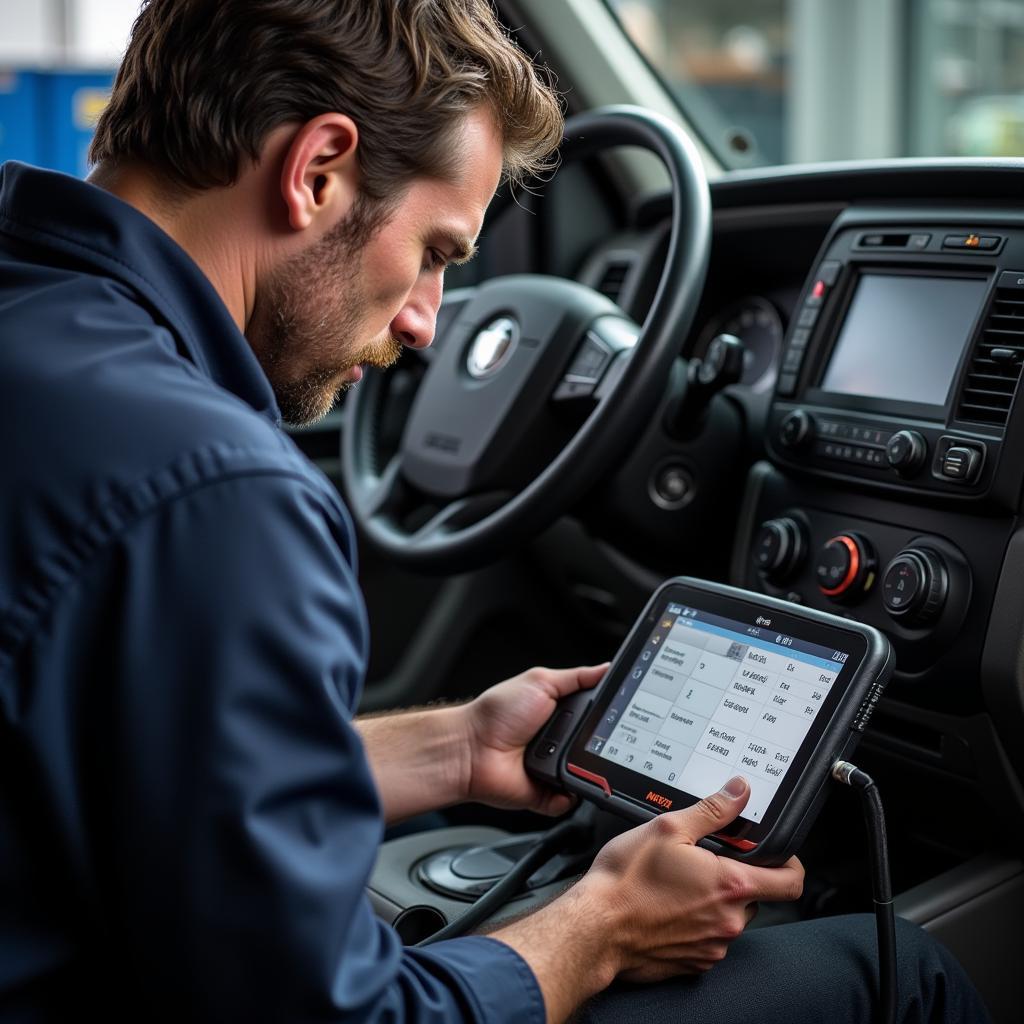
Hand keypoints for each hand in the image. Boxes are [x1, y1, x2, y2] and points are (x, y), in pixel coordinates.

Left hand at [462, 664, 607, 815]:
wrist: (470, 748)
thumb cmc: (497, 713)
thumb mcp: (540, 681)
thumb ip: (576, 677)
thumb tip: (605, 668)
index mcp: (561, 714)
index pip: (597, 716)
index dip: (612, 716)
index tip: (629, 713)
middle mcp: (561, 742)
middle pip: (598, 746)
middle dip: (604, 744)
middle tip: (604, 737)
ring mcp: (555, 769)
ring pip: (589, 774)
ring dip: (586, 768)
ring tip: (572, 756)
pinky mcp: (547, 794)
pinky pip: (570, 800)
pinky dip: (570, 795)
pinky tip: (563, 782)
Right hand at [583, 776, 804, 979]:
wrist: (595, 929)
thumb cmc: (626, 881)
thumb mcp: (667, 828)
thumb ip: (712, 810)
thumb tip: (739, 793)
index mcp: (730, 885)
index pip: (791, 881)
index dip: (790, 863)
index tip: (776, 853)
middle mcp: (729, 921)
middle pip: (756, 896)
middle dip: (736, 876)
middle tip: (703, 859)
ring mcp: (713, 946)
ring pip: (729, 916)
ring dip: (713, 899)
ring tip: (677, 883)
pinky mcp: (695, 963)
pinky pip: (708, 938)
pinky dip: (695, 922)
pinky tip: (667, 906)